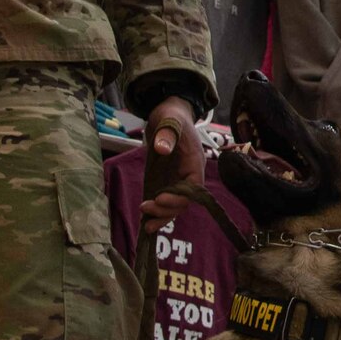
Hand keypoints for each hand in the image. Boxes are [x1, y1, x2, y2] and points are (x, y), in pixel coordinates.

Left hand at [139, 97, 201, 232]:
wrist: (169, 114)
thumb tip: (162, 148)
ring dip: (162, 216)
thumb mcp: (169, 121)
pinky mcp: (167, 180)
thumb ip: (167, 134)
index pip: (193, 188)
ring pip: (175, 205)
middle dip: (167, 209)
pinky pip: (166, 200)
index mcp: (194, 163)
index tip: (160, 197)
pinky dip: (158, 211)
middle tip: (145, 209)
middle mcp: (189, 175)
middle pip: (184, 201)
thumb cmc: (172, 116)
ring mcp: (178, 179)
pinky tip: (146, 218)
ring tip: (146, 225)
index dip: (179, 197)